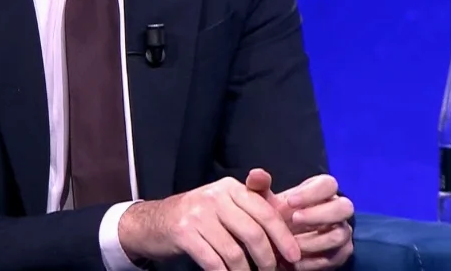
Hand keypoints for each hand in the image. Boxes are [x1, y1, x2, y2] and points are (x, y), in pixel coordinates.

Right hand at [118, 175, 301, 269]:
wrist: (155, 221)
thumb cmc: (200, 216)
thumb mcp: (226, 203)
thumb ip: (255, 207)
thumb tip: (289, 228)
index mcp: (231, 188)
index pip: (265, 212)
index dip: (283, 237)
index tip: (295, 257)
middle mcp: (216, 196)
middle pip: (253, 234)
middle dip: (267, 260)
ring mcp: (198, 214)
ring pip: (234, 253)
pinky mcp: (184, 233)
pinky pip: (213, 262)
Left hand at [248, 170, 353, 269]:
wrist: (278, 243)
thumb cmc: (275, 216)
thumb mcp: (264, 201)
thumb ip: (259, 186)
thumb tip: (255, 174)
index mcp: (321, 191)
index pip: (328, 184)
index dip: (312, 193)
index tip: (290, 202)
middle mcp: (337, 209)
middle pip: (344, 207)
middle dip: (319, 215)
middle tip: (294, 220)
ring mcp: (342, 231)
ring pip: (340, 235)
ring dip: (314, 241)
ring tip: (292, 244)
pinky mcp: (341, 253)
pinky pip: (335, 258)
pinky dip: (314, 261)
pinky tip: (295, 261)